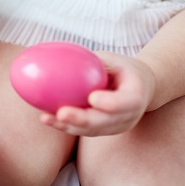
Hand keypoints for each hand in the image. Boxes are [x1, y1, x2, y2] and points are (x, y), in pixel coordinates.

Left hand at [40, 51, 155, 135]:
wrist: (140, 88)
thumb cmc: (121, 68)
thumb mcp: (113, 60)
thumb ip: (95, 61)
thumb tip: (61, 54)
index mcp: (136, 95)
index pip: (125, 102)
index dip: (110, 103)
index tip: (92, 98)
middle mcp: (129, 116)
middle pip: (105, 122)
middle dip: (82, 119)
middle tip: (62, 114)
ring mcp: (116, 126)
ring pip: (91, 130)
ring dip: (67, 126)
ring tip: (46, 118)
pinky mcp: (103, 130)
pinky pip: (83, 130)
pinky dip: (64, 125)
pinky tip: (45, 118)